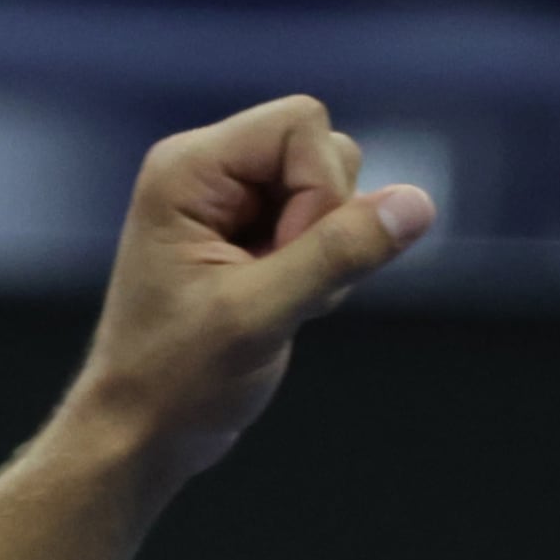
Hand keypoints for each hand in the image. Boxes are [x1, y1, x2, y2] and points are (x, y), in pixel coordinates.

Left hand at [68, 96, 434, 485]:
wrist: (141, 435)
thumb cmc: (175, 381)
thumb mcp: (259, 314)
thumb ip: (338, 253)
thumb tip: (417, 204)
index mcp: (188, 168)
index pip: (301, 124)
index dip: (319, 188)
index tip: (284, 257)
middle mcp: (207, 172)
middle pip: (324, 150)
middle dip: (324, 222)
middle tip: (276, 286)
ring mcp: (230, 204)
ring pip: (331, 189)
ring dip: (326, 251)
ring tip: (276, 302)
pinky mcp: (252, 237)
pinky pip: (326, 226)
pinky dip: (322, 269)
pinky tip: (281, 308)